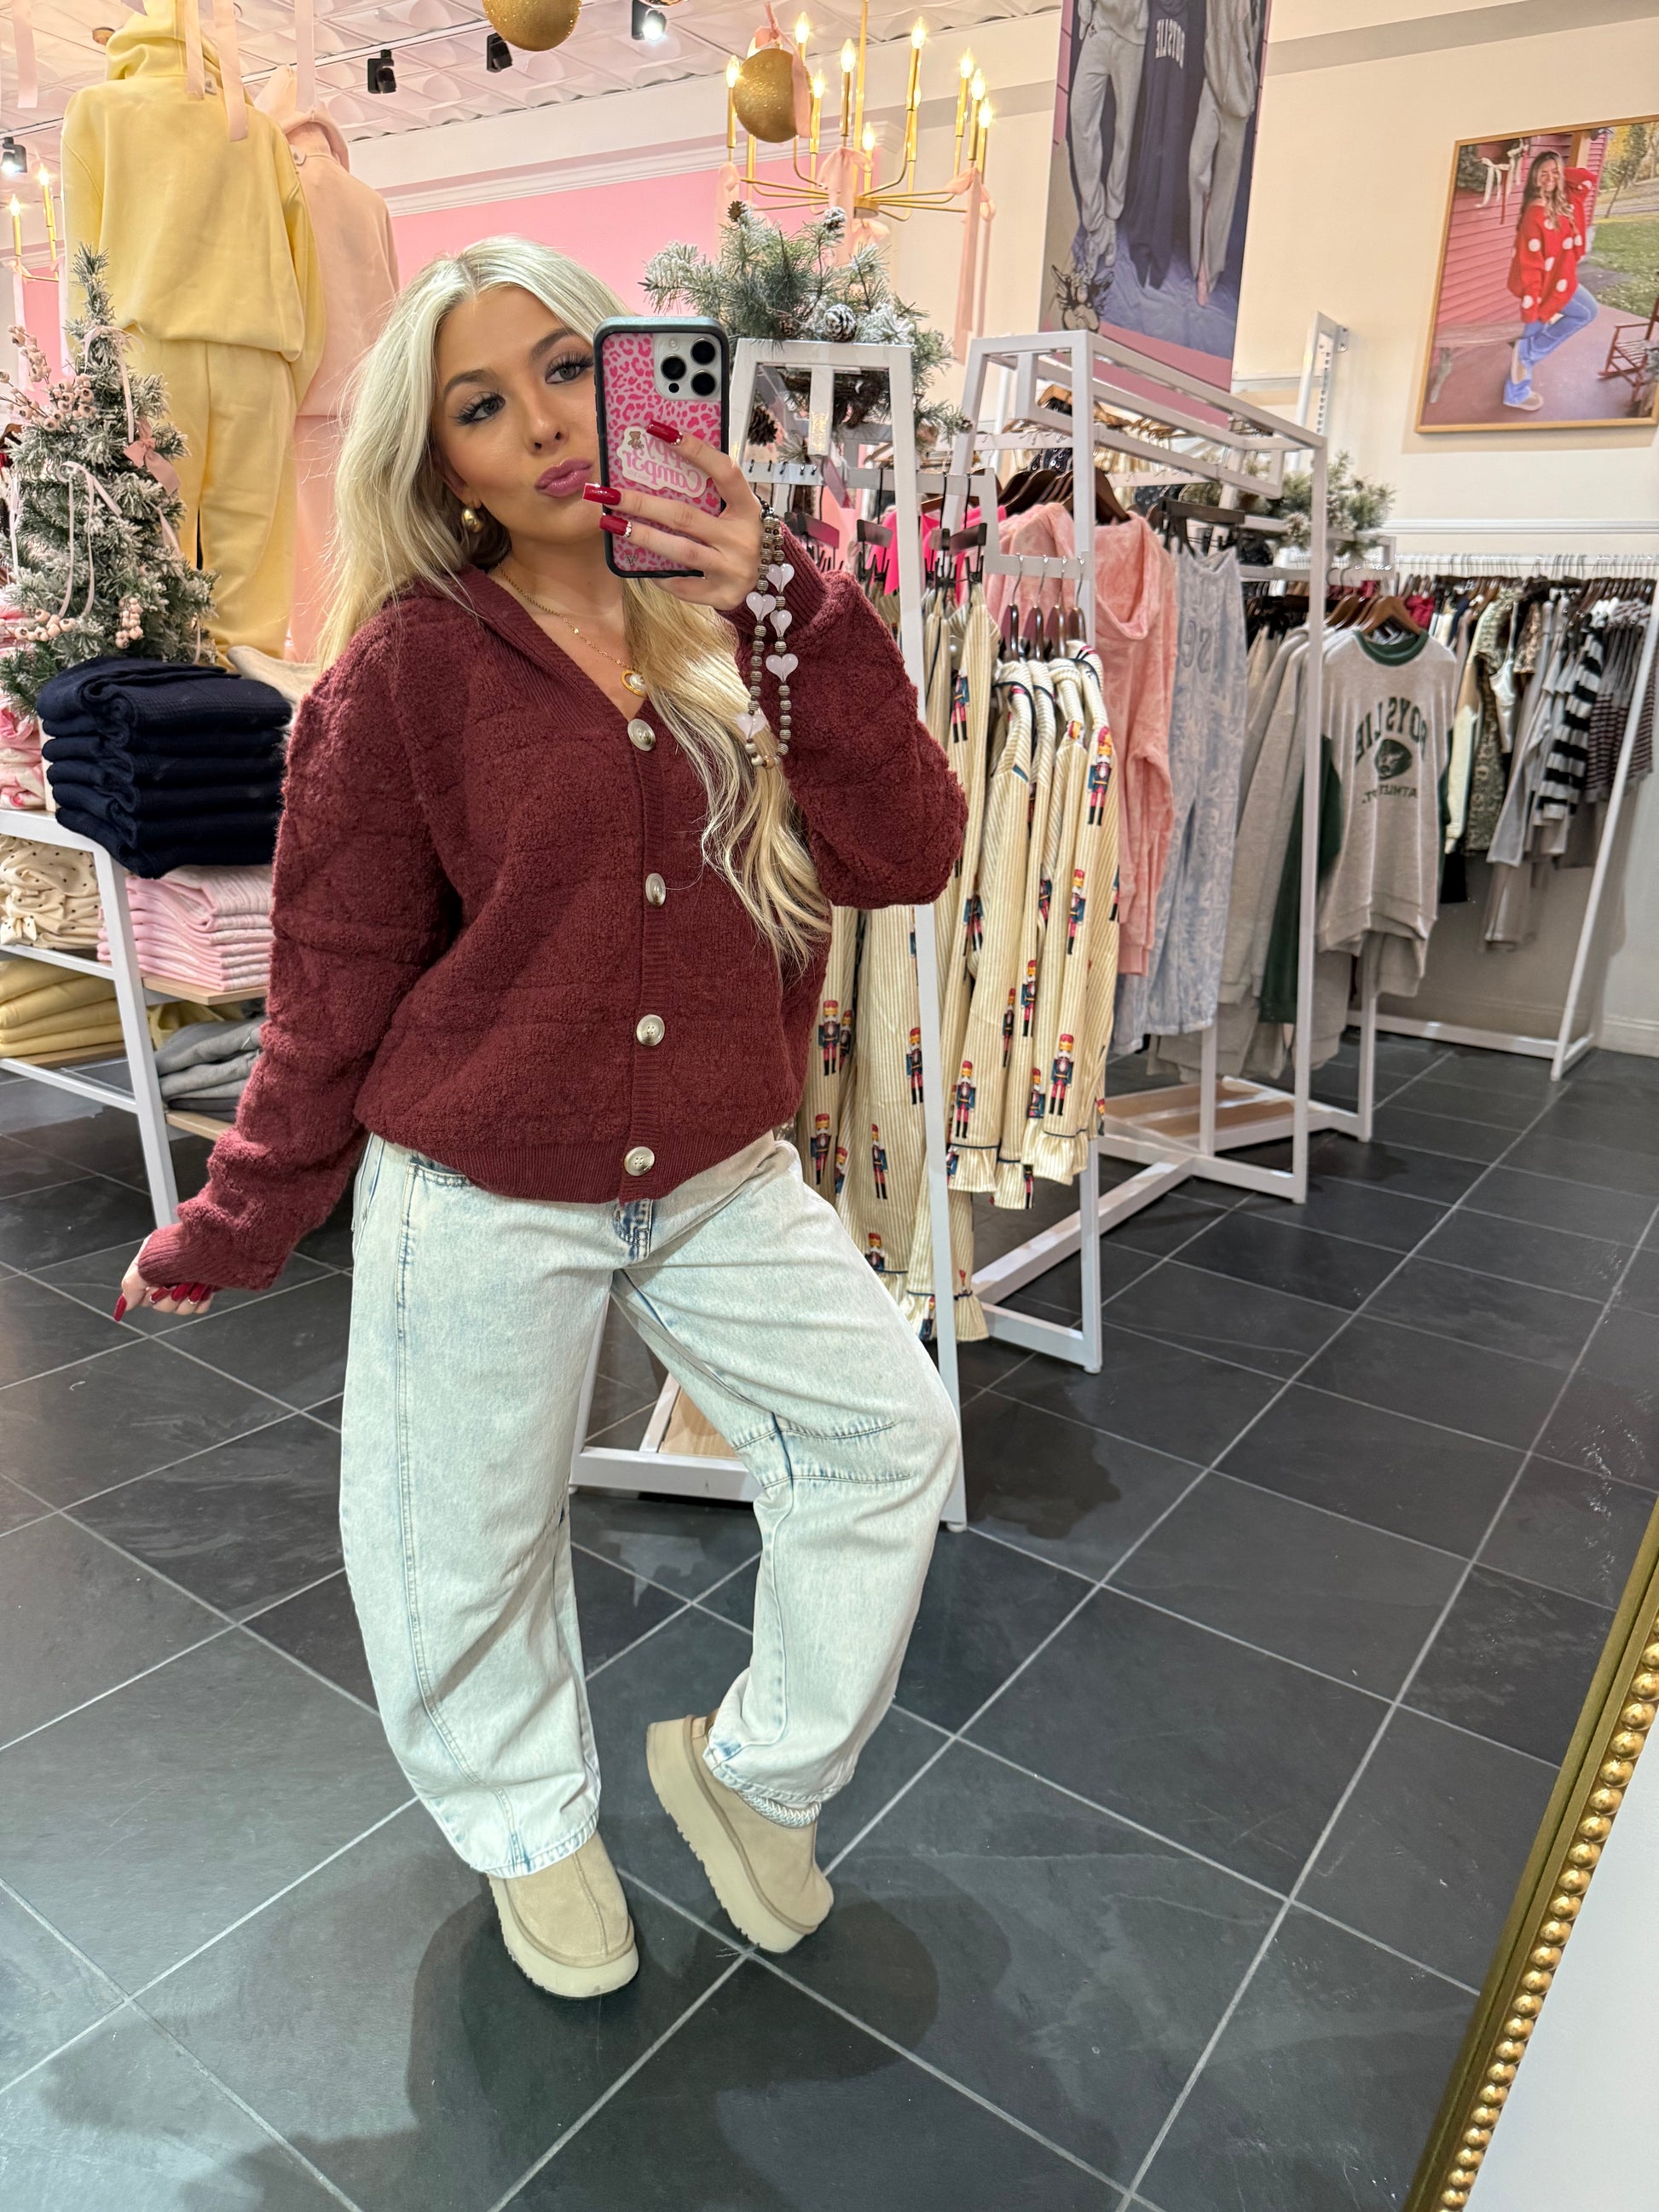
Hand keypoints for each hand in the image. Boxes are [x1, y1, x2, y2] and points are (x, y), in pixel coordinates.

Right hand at [116, 1245, 215, 1320]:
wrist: (215, 1240)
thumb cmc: (182, 1245)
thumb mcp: (148, 1262)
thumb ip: (132, 1284)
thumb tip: (127, 1305)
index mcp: (151, 1266)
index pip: (141, 1294)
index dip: (149, 1297)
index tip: (155, 1291)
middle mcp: (168, 1274)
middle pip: (161, 1305)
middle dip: (169, 1300)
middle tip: (175, 1288)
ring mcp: (187, 1281)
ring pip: (181, 1309)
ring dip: (186, 1301)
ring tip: (192, 1285)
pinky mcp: (204, 1287)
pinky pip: (199, 1306)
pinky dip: (201, 1301)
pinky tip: (204, 1290)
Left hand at [594, 427, 763, 609]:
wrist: (772, 585)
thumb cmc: (743, 537)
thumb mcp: (737, 512)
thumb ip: (711, 494)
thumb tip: (660, 465)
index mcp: (747, 508)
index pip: (723, 472)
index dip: (694, 450)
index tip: (658, 430)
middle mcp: (741, 537)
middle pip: (685, 517)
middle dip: (643, 503)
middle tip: (609, 493)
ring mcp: (734, 568)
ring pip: (681, 551)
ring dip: (643, 536)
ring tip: (612, 524)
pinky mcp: (724, 595)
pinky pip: (684, 585)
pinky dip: (661, 577)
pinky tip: (639, 567)